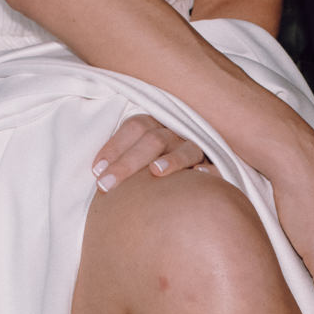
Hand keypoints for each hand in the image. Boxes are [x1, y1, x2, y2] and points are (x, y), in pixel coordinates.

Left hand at [91, 114, 211, 191]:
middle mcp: (177, 135)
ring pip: (185, 149)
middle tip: (106, 185)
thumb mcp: (137, 162)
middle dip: (128, 162)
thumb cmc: (153, 173)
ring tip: (155, 172)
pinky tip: (199, 177)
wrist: (198, 185)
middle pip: (153, 139)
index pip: (134, 127)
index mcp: (156, 127)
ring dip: (171, 159)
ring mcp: (199, 150)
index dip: (114, 146)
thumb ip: (121, 162)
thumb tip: (96, 174)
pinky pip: (216, 167)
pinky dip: (208, 172)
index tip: (96, 171)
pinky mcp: (218, 168)